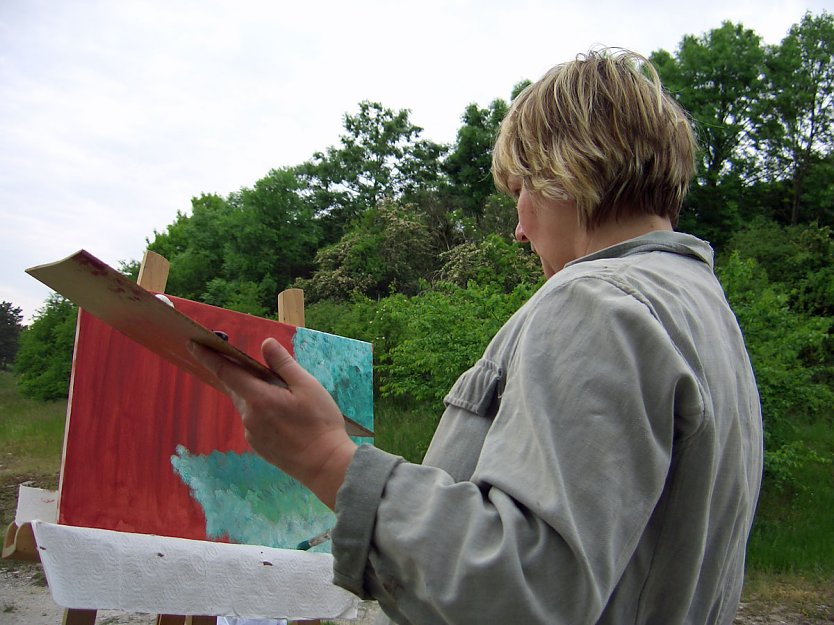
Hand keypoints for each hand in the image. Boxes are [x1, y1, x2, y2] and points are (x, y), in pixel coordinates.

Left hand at [189, 337, 356, 508]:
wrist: (325, 465)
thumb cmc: (320, 423)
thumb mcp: (308, 386)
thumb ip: (283, 364)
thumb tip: (266, 343)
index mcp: (259, 398)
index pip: (226, 372)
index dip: (209, 357)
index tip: (193, 344)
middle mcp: (249, 416)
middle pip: (238, 388)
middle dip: (242, 375)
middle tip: (259, 368)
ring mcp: (251, 433)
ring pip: (248, 406)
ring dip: (257, 395)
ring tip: (286, 398)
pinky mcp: (258, 446)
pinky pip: (254, 421)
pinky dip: (263, 412)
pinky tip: (285, 418)